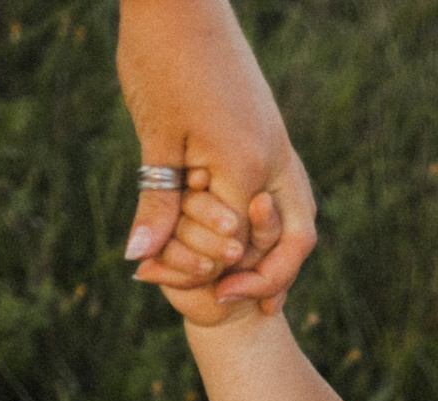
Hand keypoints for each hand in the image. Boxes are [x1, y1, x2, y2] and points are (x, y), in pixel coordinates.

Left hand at [116, 0, 316, 313]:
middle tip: (237, 305)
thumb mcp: (156, 137)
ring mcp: (279, 142)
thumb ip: (157, 201)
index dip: (205, 273)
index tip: (165, 289)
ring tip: (259, 291)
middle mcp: (275, 158)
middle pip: (290, 241)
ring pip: (297, 216)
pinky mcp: (270, 130)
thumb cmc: (162, 58)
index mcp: (247, 165)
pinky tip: (249, 235)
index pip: (237, 245)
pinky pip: (286, 191)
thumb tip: (140, 258)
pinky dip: (273, 222)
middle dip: (267, 280)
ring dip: (278, 255)